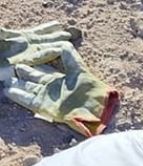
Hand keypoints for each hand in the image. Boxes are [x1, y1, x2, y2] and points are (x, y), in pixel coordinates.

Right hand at [1, 23, 117, 136]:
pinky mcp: (47, 109)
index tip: (25, 56)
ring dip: (17, 83)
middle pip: (34, 77)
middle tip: (10, 65)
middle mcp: (55, 87)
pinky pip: (30, 101)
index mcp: (63, 77)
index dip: (35, 60)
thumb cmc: (93, 91)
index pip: (45, 67)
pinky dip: (19, 96)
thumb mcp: (80, 69)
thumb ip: (69, 56)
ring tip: (5, 79)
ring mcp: (50, 98)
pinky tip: (8, 90)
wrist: (99, 112)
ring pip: (29, 88)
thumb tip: (61, 41)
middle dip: (23, 72)